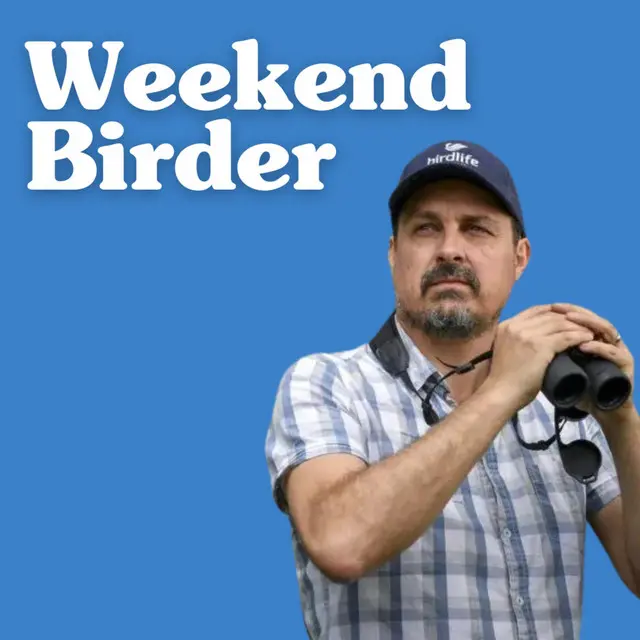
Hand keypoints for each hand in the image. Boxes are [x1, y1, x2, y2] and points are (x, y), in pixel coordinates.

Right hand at [484, 304, 594, 410]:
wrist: (501, 392)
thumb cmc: (504, 378)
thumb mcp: (508, 350)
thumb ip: (519, 341)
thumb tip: (539, 339)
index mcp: (507, 326)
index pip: (535, 310)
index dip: (553, 312)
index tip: (566, 318)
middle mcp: (516, 326)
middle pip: (549, 315)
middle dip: (569, 318)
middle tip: (584, 324)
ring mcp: (527, 335)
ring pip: (559, 324)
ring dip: (578, 327)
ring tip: (590, 332)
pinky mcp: (540, 346)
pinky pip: (565, 337)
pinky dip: (579, 337)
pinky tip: (588, 339)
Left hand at [550, 303, 635, 420]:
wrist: (601, 410)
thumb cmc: (578, 390)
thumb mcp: (560, 368)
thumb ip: (549, 354)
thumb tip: (525, 343)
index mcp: (591, 338)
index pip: (579, 318)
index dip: (562, 311)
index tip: (546, 307)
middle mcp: (606, 340)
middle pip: (591, 318)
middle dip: (573, 311)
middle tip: (557, 308)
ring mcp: (617, 349)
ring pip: (605, 328)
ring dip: (587, 322)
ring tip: (569, 321)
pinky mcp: (625, 363)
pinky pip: (612, 352)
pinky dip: (598, 347)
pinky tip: (584, 346)